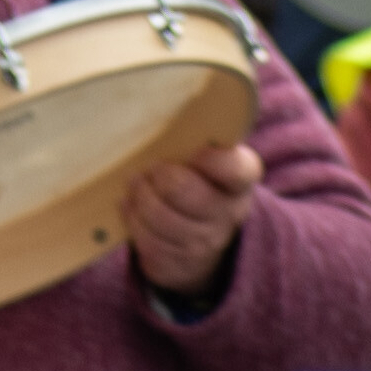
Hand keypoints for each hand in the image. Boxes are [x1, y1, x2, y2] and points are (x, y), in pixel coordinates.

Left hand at [125, 140, 263, 300]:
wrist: (205, 238)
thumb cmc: (202, 183)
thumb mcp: (211, 161)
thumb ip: (198, 138)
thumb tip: (165, 105)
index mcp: (240, 181)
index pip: (234, 170)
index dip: (213, 160)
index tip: (196, 150)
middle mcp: (228, 215)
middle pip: (186, 192)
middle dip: (161, 176)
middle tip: (151, 166)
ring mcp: (204, 244)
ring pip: (161, 218)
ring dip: (141, 196)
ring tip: (135, 182)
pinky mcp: (178, 265)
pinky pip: (147, 242)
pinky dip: (133, 220)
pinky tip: (130, 206)